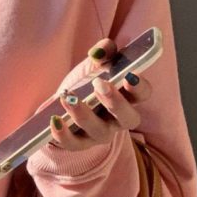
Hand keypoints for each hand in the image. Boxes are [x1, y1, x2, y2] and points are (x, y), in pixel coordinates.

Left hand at [47, 37, 152, 151]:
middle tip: (99, 84)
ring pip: (99, 131)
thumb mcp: (95, 64)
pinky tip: (54, 119)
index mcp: (127, 97)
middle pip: (128, 118)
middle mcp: (118, 120)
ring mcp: (100, 134)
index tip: (129, 75)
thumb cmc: (85, 83)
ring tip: (67, 98)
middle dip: (115, 102)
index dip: (139, 87)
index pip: (142, 94)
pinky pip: (74, 144)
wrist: (61, 105)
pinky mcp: (79, 144)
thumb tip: (99, 51)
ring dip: (83, 114)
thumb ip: (103, 52)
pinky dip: (63, 134)